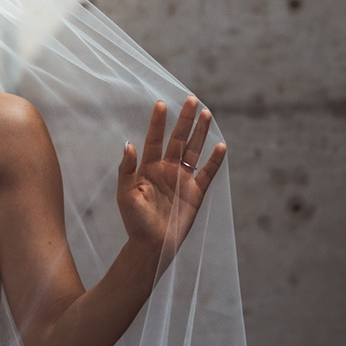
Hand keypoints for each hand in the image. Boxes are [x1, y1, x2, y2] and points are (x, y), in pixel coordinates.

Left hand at [117, 96, 226, 266]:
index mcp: (148, 168)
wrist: (152, 245)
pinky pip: (207, 173)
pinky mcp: (196, 193)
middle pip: (179, 139)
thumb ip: (126, 170)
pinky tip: (220, 145)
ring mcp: (182, 180)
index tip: (161, 104)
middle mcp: (167, 169)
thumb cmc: (134, 221)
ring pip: (194, 150)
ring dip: (200, 133)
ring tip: (206, 113)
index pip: (155, 139)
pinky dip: (215, 160)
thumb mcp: (125, 195)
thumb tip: (129, 144)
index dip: (158, 122)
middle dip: (185, 120)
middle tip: (192, 100)